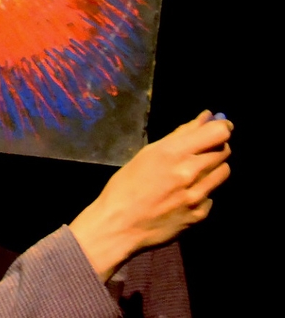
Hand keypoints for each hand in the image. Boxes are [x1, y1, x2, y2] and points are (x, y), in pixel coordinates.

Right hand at [70, 110, 231, 280]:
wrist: (119, 225)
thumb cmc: (125, 185)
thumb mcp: (147, 154)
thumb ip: (179, 136)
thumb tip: (206, 118)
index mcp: (173, 153)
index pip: (218, 133)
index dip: (222, 127)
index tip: (220, 127)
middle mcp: (190, 172)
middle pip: (224, 151)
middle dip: (216, 146)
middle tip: (201, 150)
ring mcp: (198, 195)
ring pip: (223, 172)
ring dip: (213, 167)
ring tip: (194, 172)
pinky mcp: (201, 214)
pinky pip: (212, 195)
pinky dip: (203, 191)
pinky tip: (184, 195)